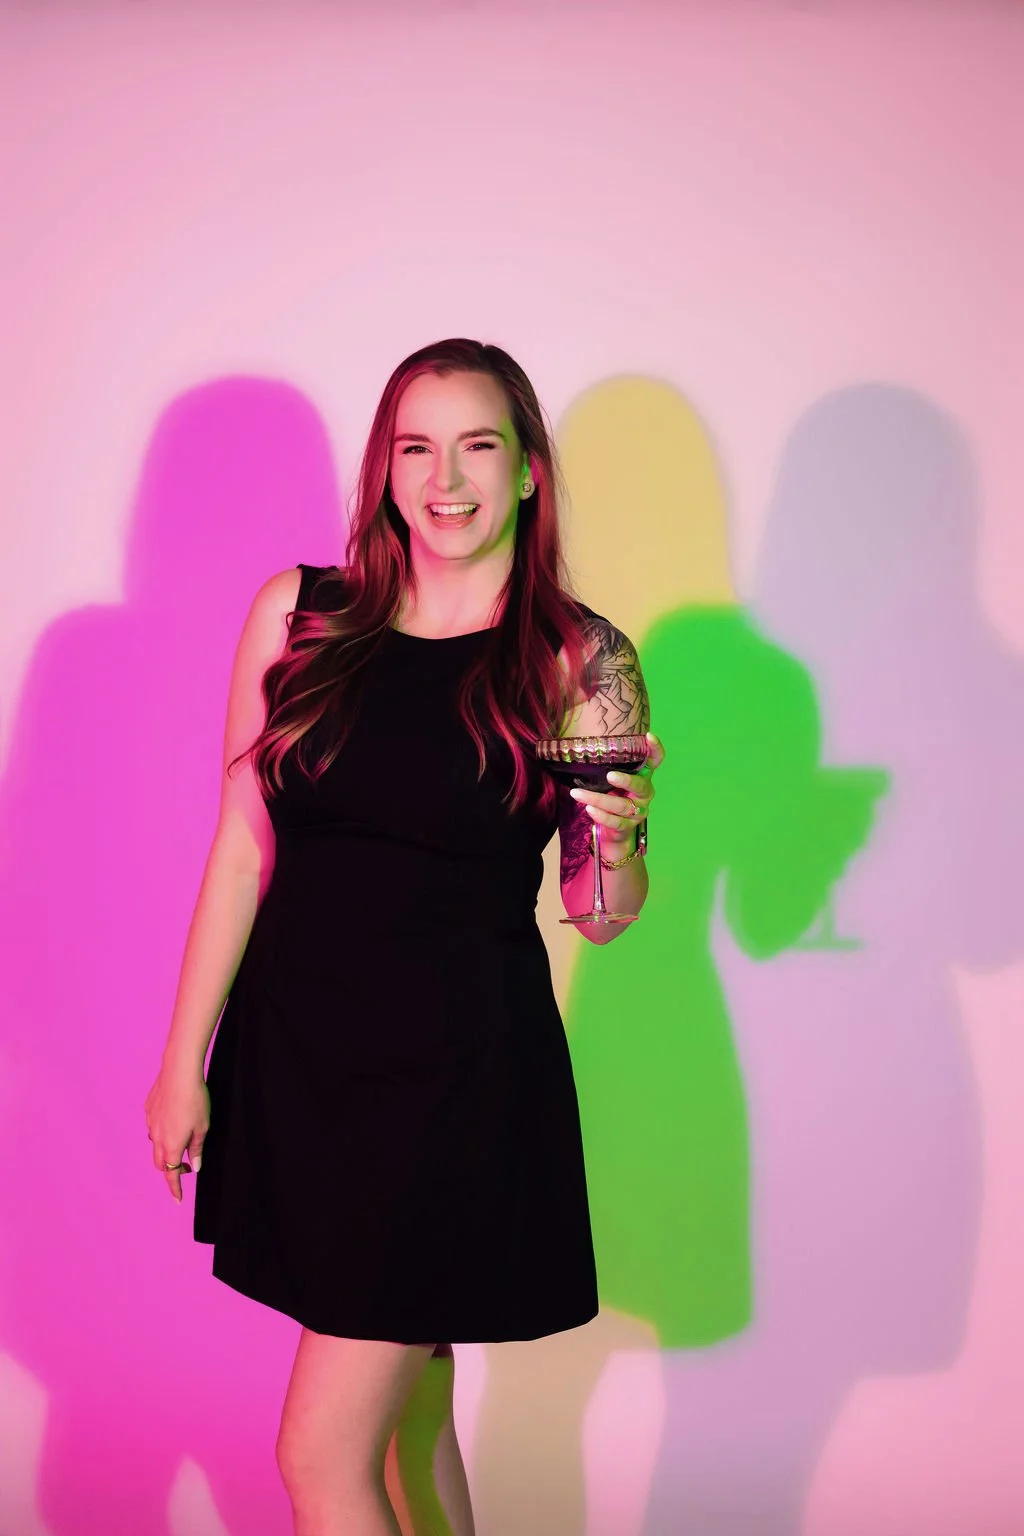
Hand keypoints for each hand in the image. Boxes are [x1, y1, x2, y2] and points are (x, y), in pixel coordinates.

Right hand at [144, 1063, 209, 1203]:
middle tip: (185, 1166)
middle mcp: (156, 1137)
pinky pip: (153, 1126)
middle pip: (160, 1163)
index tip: (178, 1199)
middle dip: (170, 1169)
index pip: (171, 1174)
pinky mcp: (148, 1109)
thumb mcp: (202, 1128)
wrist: (179, 1072)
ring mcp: (150, 1123)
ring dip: (165, 1149)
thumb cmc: (195, 1100)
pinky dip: (161, 1130)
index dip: (175, 1188)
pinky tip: (173, 1118)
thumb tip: (194, 1167)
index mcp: (171, 1145)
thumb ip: (196, 1149)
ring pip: (155, 1144)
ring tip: (181, 1141)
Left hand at [569, 729, 665, 845]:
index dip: (655, 749)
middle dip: (626, 781)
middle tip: (609, 775)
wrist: (614, 829)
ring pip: (622, 805)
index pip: (655, 761)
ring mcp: (638, 811)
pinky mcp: (628, 826)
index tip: (649, 736)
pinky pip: (616, 821)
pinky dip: (601, 816)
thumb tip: (581, 746)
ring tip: (577, 793)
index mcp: (643, 776)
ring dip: (598, 799)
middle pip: (641, 786)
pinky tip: (589, 809)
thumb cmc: (611, 795)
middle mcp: (645, 793)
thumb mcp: (610, 778)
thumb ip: (606, 765)